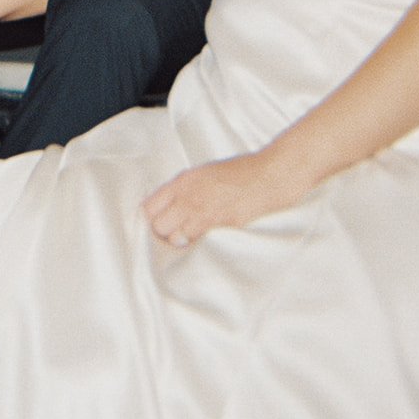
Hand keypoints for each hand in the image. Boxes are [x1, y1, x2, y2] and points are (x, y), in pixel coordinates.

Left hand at [142, 148, 308, 247]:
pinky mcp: (220, 227)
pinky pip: (197, 244)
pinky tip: (203, 242)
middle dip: (163, 232)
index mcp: (183, 181)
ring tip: (189, 240)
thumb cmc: (240, 172)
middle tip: (173, 234)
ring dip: (179, 242)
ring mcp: (204, 213)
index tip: (158, 223)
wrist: (268, 176)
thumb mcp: (205, 173)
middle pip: (158, 226)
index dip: (152, 217)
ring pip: (175, 239)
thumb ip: (184, 188)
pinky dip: (196, 247)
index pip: (149, 206)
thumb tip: (169, 206)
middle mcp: (189, 197)